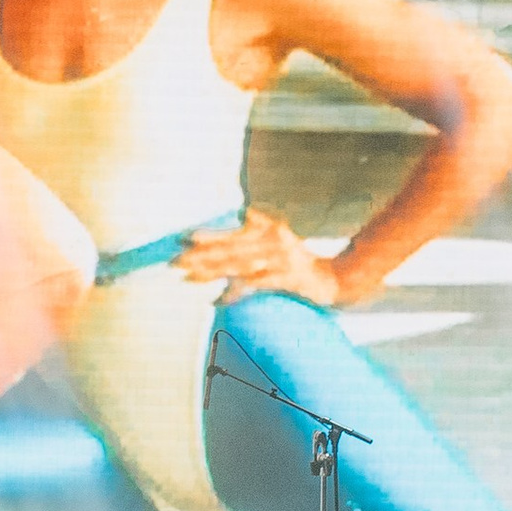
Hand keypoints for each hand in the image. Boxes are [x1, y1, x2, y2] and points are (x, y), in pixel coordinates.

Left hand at [171, 208, 343, 307]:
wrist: (334, 279)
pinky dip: (237, 291)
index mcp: (269, 232)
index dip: (209, 236)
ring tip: (189, 277)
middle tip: (176, 262)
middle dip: (201, 256)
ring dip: (212, 272)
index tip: (185, 239)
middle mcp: (272, 242)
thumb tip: (245, 212)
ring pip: (239, 266)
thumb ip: (263, 225)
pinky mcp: (286, 279)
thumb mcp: (284, 237)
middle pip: (230, 250)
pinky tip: (219, 298)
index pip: (232, 234)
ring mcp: (279, 261)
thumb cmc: (302, 261)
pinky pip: (256, 285)